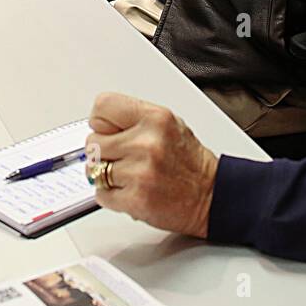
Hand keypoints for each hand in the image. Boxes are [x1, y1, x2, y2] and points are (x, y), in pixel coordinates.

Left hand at [85, 92, 217, 239]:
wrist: (212, 195)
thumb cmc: (189, 161)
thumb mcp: (168, 124)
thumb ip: (133, 120)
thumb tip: (99, 126)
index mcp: (155, 118)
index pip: (102, 107)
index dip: (102, 122)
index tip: (109, 131)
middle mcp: (147, 142)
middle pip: (93, 141)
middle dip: (104, 151)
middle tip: (124, 157)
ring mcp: (140, 172)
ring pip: (93, 169)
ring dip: (107, 175)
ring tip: (130, 175)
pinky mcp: (136, 199)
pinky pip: (101, 194)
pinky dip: (111, 195)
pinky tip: (131, 190)